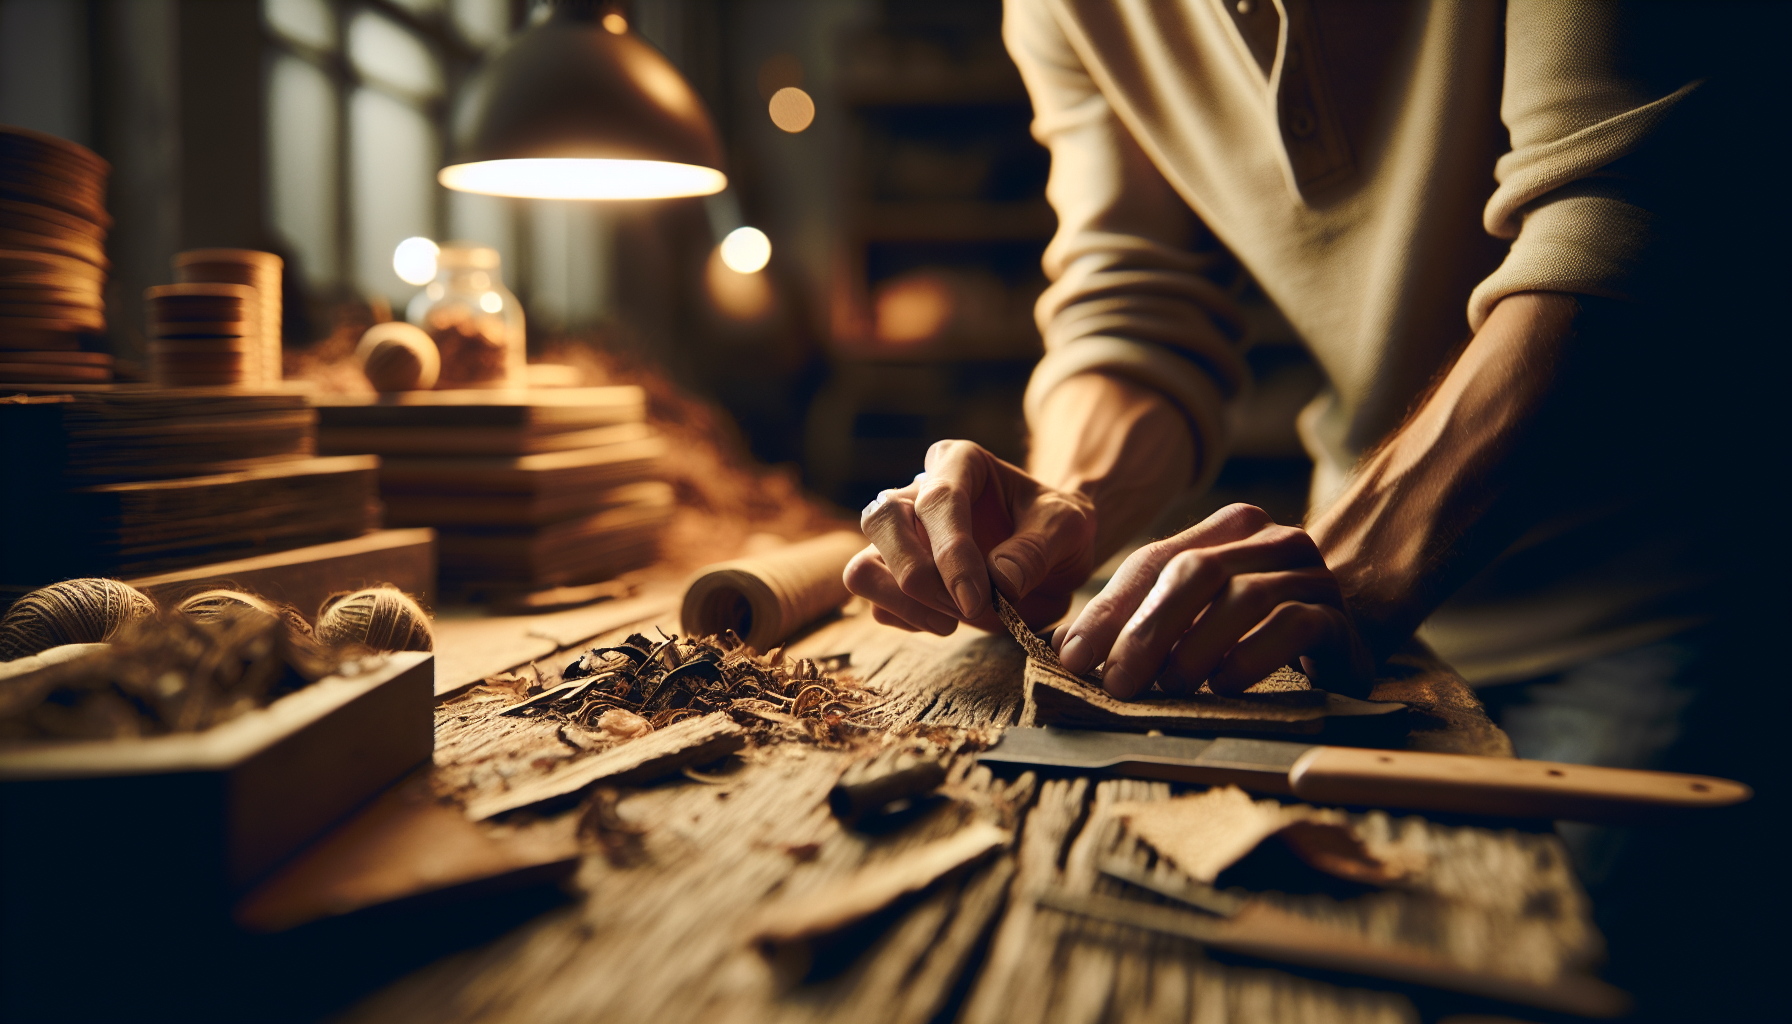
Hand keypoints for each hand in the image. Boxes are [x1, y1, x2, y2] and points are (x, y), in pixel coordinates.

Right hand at [844, 440, 1095, 634]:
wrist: (1051, 551)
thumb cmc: (1054, 527)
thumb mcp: (1066, 527)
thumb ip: (1036, 549)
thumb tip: (999, 581)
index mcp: (959, 463)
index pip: (937, 500)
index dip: (952, 553)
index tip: (977, 598)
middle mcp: (917, 492)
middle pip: (881, 522)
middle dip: (917, 575)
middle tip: (965, 608)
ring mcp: (900, 536)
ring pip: (862, 567)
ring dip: (903, 602)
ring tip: (952, 620)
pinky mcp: (894, 575)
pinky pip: (876, 603)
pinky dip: (907, 619)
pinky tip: (948, 620)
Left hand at [1053, 503, 1372, 697]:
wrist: (1348, 633)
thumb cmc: (1253, 627)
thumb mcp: (1194, 612)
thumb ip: (1136, 618)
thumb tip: (1062, 649)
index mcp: (1225, 529)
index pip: (1154, 561)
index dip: (1108, 610)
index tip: (1073, 658)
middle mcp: (1269, 539)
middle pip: (1195, 572)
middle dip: (1147, 631)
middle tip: (1118, 683)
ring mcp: (1308, 573)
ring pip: (1242, 598)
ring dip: (1195, 648)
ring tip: (1170, 687)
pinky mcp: (1336, 615)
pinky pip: (1291, 626)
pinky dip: (1249, 657)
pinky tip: (1224, 685)